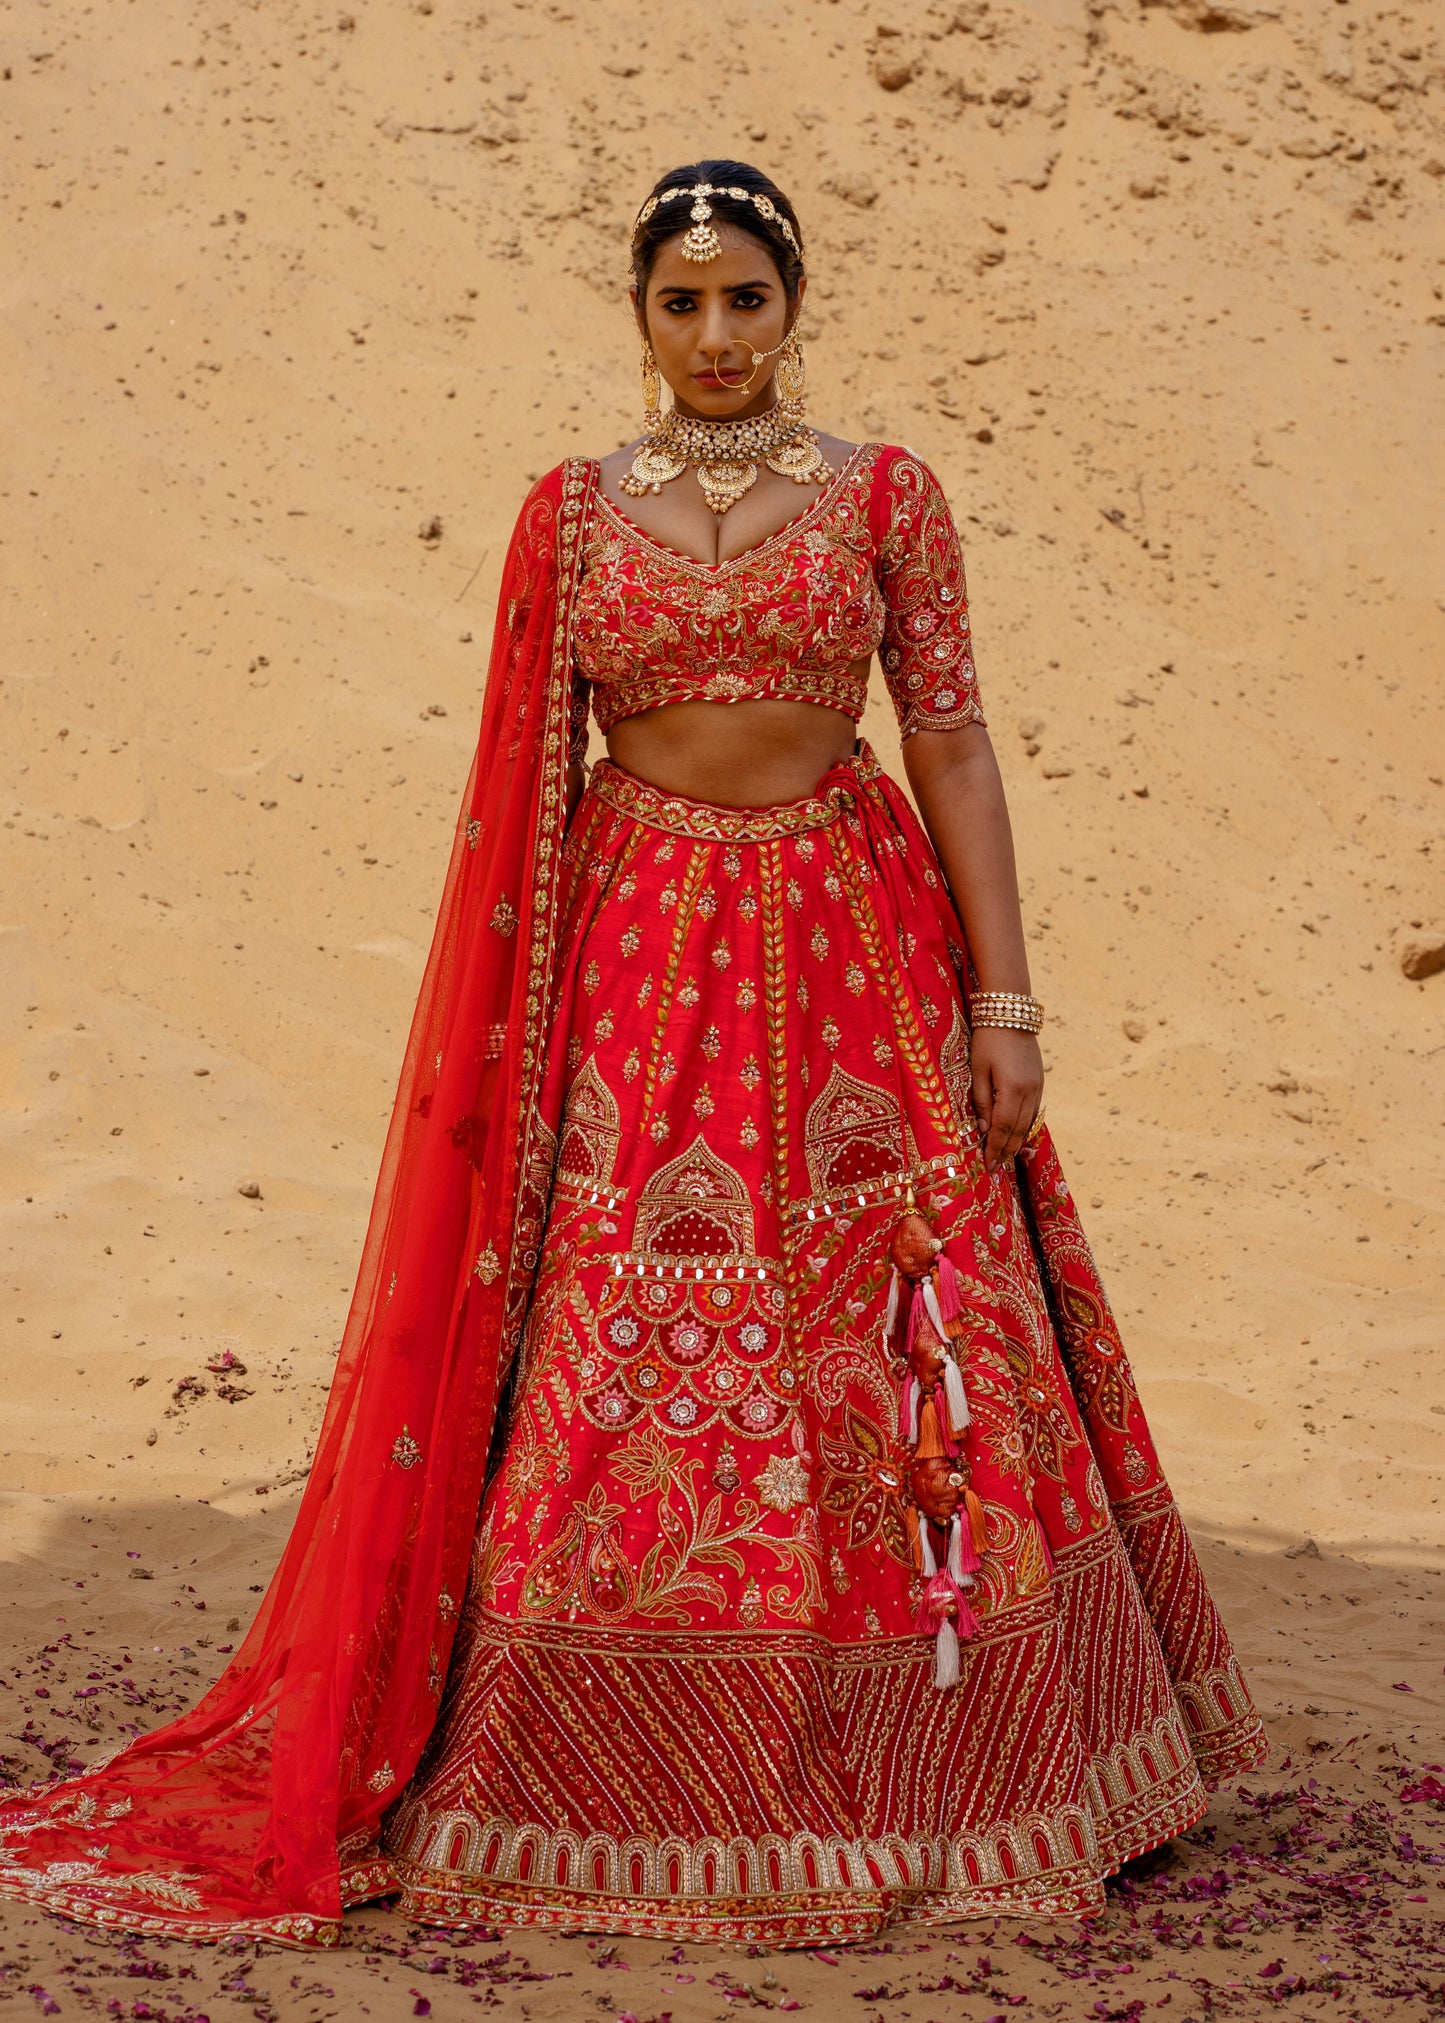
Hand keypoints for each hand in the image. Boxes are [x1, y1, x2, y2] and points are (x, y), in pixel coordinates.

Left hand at [969, 1026, 1043, 1173]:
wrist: (1011, 1013)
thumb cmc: (987, 1040)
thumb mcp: (977, 1070)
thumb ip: (982, 1101)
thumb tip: (985, 1130)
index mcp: (1012, 1089)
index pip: (1003, 1129)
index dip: (995, 1149)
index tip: (988, 1166)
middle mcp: (1030, 1091)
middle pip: (1018, 1130)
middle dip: (1006, 1151)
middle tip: (995, 1168)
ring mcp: (1038, 1086)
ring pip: (1029, 1123)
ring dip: (1017, 1142)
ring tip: (1005, 1157)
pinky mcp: (1040, 1081)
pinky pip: (1034, 1111)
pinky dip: (1025, 1126)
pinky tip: (1016, 1134)